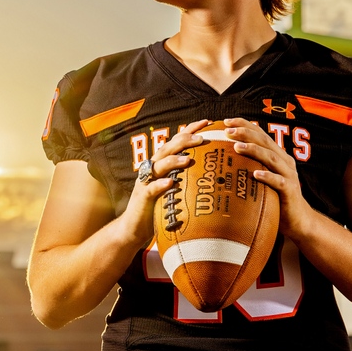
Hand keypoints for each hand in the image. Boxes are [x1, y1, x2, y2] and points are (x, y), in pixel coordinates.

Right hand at [121, 119, 209, 243]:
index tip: (208, 122)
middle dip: (184, 140)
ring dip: (173, 161)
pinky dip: (160, 185)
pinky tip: (170, 183)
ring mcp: (146, 182)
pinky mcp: (142, 197)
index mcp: (162, 163)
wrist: (134, 228)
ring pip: (159, 165)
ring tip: (188, 159)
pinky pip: (151, 189)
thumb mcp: (176, 189)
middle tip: (202, 138)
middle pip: (168, 148)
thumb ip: (189, 178)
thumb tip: (217, 174)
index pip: (177, 141)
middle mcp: (153, 168)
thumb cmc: (159, 207)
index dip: (191, 130)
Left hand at [221, 117, 312, 238]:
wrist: (297, 219)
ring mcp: (288, 175)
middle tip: (229, 130)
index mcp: (276, 155)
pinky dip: (267, 176)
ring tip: (238, 147)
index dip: (245, 125)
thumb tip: (222, 161)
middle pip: (265, 141)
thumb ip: (249, 167)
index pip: (260, 134)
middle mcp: (284, 162)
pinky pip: (278, 181)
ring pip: (271, 158)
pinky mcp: (290, 190)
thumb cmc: (275, 198)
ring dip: (254, 150)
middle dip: (246, 133)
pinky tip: (256, 174)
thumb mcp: (261, 179)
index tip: (227, 121)